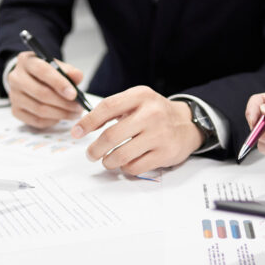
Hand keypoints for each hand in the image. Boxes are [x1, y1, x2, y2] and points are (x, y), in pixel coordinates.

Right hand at [7, 51, 84, 127]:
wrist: (28, 78)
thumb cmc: (44, 72)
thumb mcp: (56, 65)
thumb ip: (68, 70)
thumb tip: (77, 77)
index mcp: (26, 61)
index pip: (42, 71)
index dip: (59, 83)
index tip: (73, 94)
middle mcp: (16, 78)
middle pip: (41, 93)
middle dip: (64, 103)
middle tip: (78, 107)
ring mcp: (14, 95)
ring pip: (40, 109)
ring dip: (61, 114)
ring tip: (73, 113)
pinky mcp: (16, 110)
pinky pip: (36, 121)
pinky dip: (52, 121)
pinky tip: (60, 116)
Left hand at [71, 86, 202, 174]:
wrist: (188, 124)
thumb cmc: (155, 113)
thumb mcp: (136, 102)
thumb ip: (112, 110)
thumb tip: (83, 127)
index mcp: (141, 96)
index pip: (107, 107)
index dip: (88, 122)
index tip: (76, 133)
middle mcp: (151, 113)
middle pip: (111, 135)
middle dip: (95, 149)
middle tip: (90, 154)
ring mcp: (160, 134)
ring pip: (121, 155)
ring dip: (108, 161)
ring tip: (107, 160)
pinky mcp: (165, 153)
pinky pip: (135, 167)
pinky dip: (125, 168)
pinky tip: (126, 163)